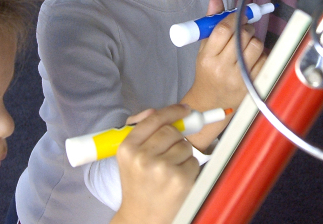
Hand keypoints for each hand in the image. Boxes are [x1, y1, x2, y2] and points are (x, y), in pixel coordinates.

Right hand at [112, 104, 198, 223]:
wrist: (141, 217)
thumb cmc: (137, 185)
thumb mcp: (129, 157)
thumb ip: (141, 131)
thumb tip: (155, 112)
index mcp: (128, 148)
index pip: (154, 119)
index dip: (172, 111)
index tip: (184, 109)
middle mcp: (143, 157)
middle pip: (172, 131)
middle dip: (176, 138)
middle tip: (170, 151)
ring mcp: (162, 169)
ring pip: (185, 146)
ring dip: (183, 154)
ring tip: (170, 169)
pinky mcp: (180, 180)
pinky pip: (194, 162)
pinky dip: (190, 168)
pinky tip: (177, 179)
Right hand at [182, 0, 265, 143]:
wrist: (212, 103)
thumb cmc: (208, 73)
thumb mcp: (204, 50)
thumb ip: (211, 24)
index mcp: (207, 58)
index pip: (223, 30)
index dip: (234, 17)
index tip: (239, 14)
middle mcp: (222, 68)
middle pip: (242, 36)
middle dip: (246, 28)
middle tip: (243, 30)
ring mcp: (239, 78)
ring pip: (256, 46)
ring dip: (254, 41)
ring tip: (247, 46)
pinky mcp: (253, 84)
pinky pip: (265, 60)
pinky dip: (262, 55)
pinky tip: (253, 58)